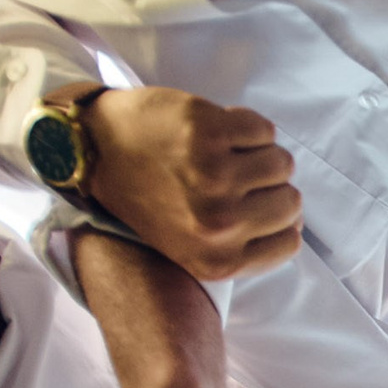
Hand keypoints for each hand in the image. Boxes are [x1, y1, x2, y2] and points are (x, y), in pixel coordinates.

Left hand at [78, 86, 302, 282]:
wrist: (94, 151)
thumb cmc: (144, 198)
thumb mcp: (190, 247)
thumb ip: (241, 244)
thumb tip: (293, 219)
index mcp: (217, 260)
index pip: (289, 241)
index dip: (279, 219)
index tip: (259, 203)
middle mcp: (219, 224)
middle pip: (291, 201)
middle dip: (270, 186)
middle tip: (236, 176)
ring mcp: (215, 176)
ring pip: (282, 163)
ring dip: (260, 154)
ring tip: (225, 154)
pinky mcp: (210, 132)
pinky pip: (264, 130)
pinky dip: (246, 126)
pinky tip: (217, 132)